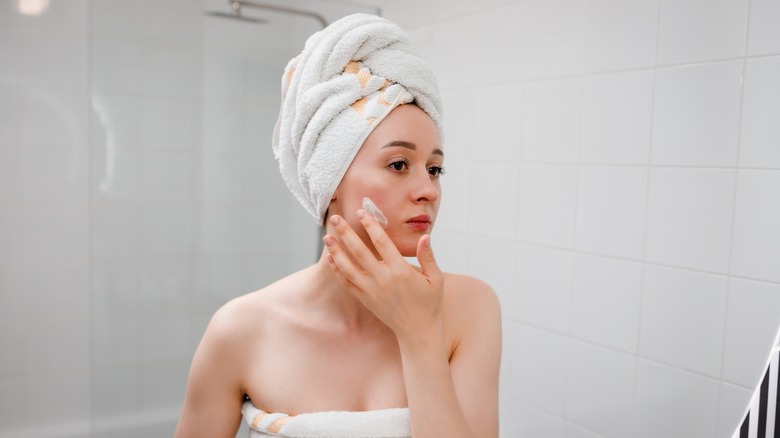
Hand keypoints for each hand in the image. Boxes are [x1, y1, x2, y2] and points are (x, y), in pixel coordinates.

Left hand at [323, 210, 443, 342]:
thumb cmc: (429, 303)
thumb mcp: (436, 279)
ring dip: (336, 251)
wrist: (418, 331)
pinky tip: (331, 259)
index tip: (362, 212)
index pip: (382, 243)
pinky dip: (337, 270)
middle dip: (346, 233)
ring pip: (348, 267)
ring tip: (327, 237)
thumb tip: (424, 236)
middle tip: (335, 218)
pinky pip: (347, 283)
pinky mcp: (365, 299)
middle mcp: (383, 280)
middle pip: (359, 251)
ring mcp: (372, 291)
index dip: (371, 225)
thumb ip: (428, 257)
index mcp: (401, 271)